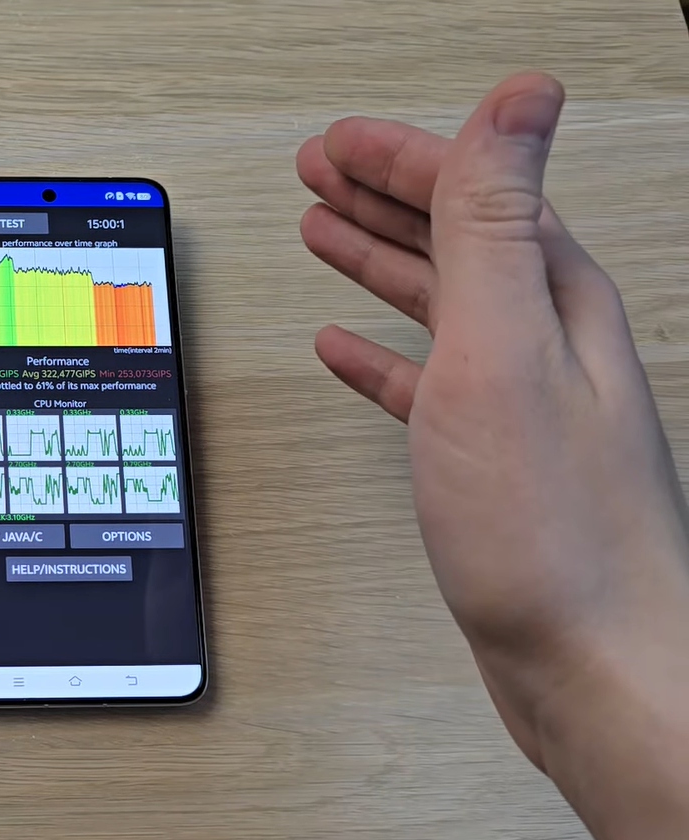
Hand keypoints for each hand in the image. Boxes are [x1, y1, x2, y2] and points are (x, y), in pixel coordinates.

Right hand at [298, 73, 688, 839]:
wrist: (590, 664)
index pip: (474, 191)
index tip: (336, 141)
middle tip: (324, 168)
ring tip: (327, 231)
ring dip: (380, 259)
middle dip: (385, 193)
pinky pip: (424, 378)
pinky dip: (379, 354)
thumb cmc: (552, 530)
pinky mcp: (491, 458)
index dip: (399, 155)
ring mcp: (521, 400)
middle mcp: (546, 341)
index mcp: (552, 301)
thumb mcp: (505, 350)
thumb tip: (517, 99)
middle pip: (457, 237)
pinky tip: (348, 351)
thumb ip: (496, 223)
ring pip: (439, 301)